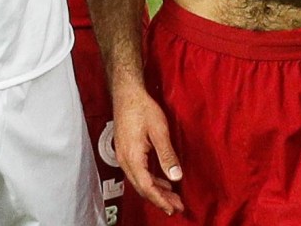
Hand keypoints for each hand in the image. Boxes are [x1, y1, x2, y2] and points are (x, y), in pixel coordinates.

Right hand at [113, 85, 183, 215]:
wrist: (126, 92)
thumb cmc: (142, 107)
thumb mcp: (159, 130)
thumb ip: (167, 155)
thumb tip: (176, 176)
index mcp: (132, 157)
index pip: (147, 187)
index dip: (161, 200)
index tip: (173, 208)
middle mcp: (125, 160)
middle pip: (142, 187)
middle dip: (159, 199)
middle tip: (177, 206)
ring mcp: (123, 155)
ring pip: (139, 181)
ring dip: (155, 190)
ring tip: (172, 197)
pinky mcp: (125, 150)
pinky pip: (137, 172)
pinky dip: (150, 180)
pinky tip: (161, 180)